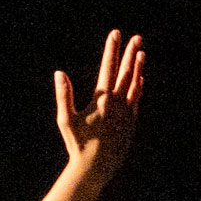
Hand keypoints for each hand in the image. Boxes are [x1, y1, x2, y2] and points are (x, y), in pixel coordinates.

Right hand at [54, 30, 148, 172]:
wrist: (97, 166)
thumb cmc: (77, 143)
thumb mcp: (65, 120)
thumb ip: (64, 95)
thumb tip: (59, 73)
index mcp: (102, 99)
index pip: (108, 67)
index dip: (112, 49)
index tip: (115, 34)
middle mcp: (118, 102)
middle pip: (127, 72)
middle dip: (130, 53)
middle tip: (136, 37)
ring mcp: (128, 112)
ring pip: (135, 84)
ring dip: (138, 67)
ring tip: (141, 53)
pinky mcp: (132, 121)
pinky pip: (137, 98)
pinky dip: (138, 86)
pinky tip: (140, 79)